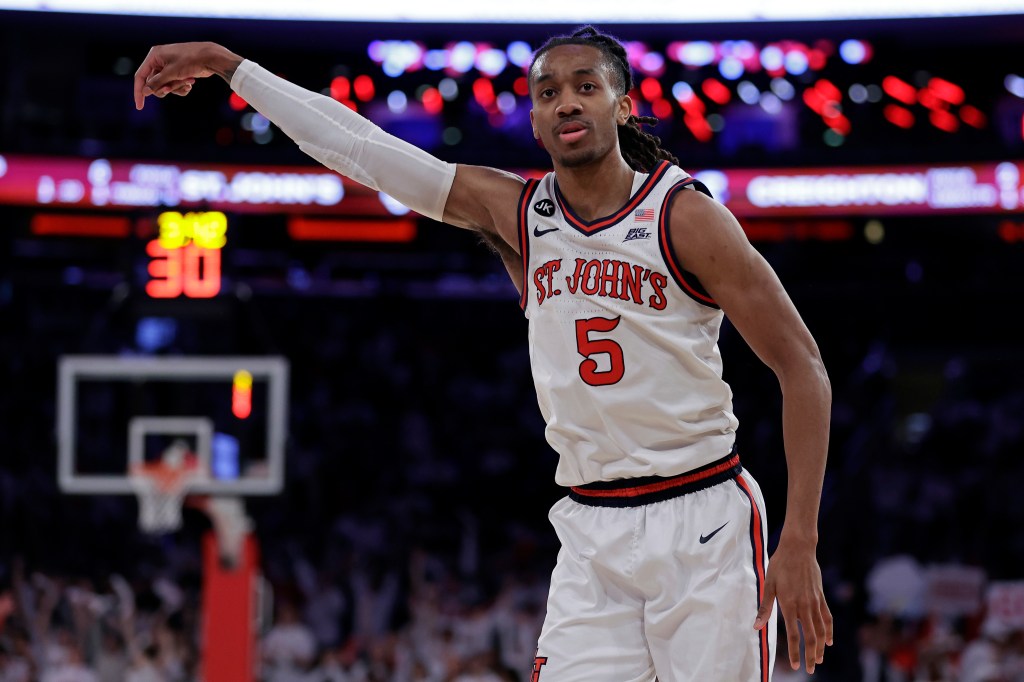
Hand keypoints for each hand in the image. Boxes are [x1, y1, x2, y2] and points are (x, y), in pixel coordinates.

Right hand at [133, 41, 241, 109]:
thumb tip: (145, 91)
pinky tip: (191, 82)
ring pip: (166, 86)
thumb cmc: (190, 61)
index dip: (139, 92)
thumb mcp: (171, 73)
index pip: (140, 76)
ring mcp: (169, 67)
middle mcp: (160, 60)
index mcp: (154, 56)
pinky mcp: (179, 73)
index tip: (140, 107)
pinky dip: (182, 87)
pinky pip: (175, 86)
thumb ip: (157, 83)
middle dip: (164, 88)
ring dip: (176, 88)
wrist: (211, 57)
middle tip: (170, 89)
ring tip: (187, 82)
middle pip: (154, 83)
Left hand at [753, 538, 832, 673]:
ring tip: (819, 659)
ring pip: (821, 630)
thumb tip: (756, 626)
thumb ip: (764, 608)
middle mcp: (804, 606)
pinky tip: (829, 641)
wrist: (798, 548)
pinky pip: (827, 617)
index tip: (796, 665)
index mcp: (789, 605)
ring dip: (821, 647)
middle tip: (810, 669)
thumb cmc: (779, 565)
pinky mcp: (821, 596)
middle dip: (811, 655)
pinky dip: (829, 631)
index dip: (795, 652)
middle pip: (811, 637)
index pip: (793, 635)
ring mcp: (814, 602)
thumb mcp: (768, 585)